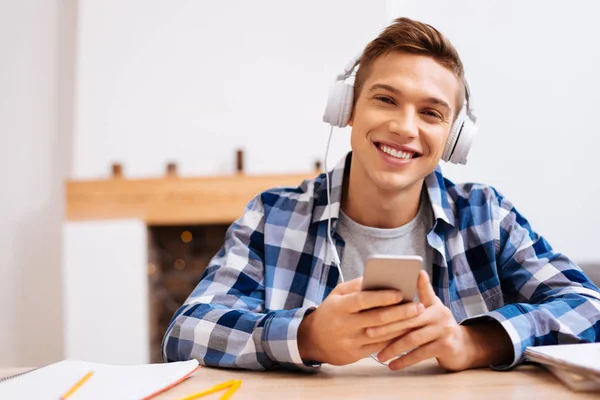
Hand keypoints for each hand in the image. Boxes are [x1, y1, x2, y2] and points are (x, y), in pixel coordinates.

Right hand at [297, 277, 424, 365]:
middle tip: (419, 306)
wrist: (312, 340)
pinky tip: (406, 331)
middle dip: (401, 312)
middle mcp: (344, 324)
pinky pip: (379, 347)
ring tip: (418, 318)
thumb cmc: (330, 311)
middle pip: (377, 319)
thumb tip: (380, 278)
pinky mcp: (354, 355)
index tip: (400, 293)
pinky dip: (394, 339)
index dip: (382, 297)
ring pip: (381, 334)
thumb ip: (356, 286)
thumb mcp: (337, 294)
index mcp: (339, 306)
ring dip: (402, 326)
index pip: (362, 300)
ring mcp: (350, 341)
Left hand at [372, 271, 512, 370]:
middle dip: (386, 327)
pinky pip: (421, 354)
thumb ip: (421, 293)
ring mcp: (443, 330)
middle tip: (368, 332)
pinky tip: (392, 365)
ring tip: (379, 356)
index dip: (393, 301)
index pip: (409, 301)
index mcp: (432, 302)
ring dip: (393, 348)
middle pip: (408, 320)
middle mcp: (439, 313)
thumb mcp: (432, 306)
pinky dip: (405, 360)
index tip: (375, 302)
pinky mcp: (446, 347)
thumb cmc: (438, 324)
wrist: (463, 346)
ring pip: (413, 339)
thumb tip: (415, 272)